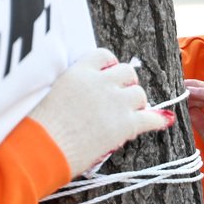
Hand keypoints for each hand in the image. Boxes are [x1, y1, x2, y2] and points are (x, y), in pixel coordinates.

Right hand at [29, 48, 173, 175]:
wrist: (42, 147)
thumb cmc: (39, 126)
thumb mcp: (50, 94)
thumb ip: (70, 88)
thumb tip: (82, 98)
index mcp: (78, 72)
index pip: (103, 55)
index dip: (110, 66)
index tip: (110, 74)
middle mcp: (99, 82)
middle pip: (127, 72)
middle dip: (127, 84)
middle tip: (121, 98)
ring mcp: (114, 102)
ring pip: (140, 94)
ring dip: (137, 103)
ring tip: (131, 114)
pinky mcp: (124, 124)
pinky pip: (150, 118)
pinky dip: (158, 120)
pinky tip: (164, 120)